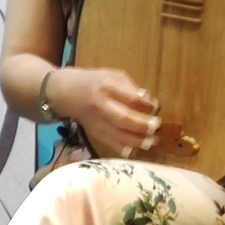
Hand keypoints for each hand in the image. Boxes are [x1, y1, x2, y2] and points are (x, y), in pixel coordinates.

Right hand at [46, 66, 161, 156]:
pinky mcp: (94, 133)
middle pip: (123, 118)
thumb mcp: (113, 76)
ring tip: (151, 141)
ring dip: (137, 140)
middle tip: (156, 125)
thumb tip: (149, 103)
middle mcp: (100, 105)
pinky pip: (110, 143)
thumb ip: (131, 88)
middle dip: (142, 124)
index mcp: (107, 86)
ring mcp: (96, 121)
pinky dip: (122, 148)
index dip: (145, 104)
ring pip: (118, 134)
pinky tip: (134, 149)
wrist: (67, 93)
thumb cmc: (95, 82)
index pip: (129, 97)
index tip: (156, 106)